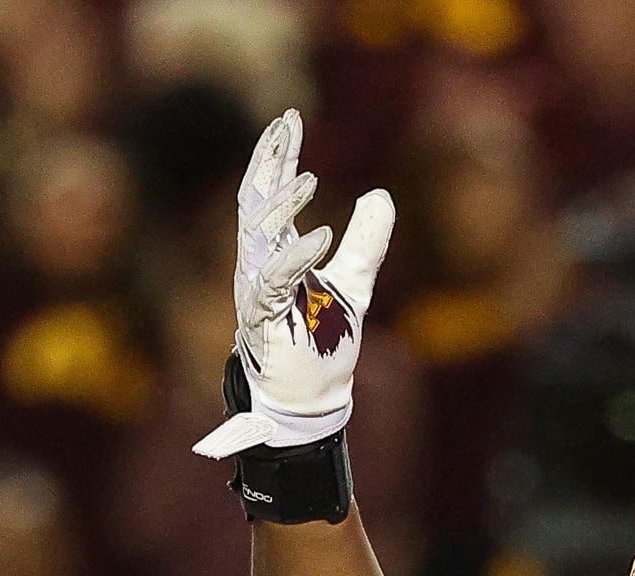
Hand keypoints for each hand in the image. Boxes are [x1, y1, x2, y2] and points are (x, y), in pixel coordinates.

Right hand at [191, 110, 394, 457]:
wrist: (315, 398)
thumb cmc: (324, 344)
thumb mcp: (355, 281)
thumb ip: (366, 241)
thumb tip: (380, 196)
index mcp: (274, 254)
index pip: (268, 194)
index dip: (276, 155)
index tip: (289, 119)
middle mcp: (258, 267)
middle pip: (253, 202)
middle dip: (268, 161)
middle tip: (287, 125)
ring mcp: (256, 292)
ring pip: (256, 235)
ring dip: (280, 204)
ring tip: (309, 177)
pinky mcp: (264, 319)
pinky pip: (276, 279)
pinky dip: (298, 255)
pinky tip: (324, 235)